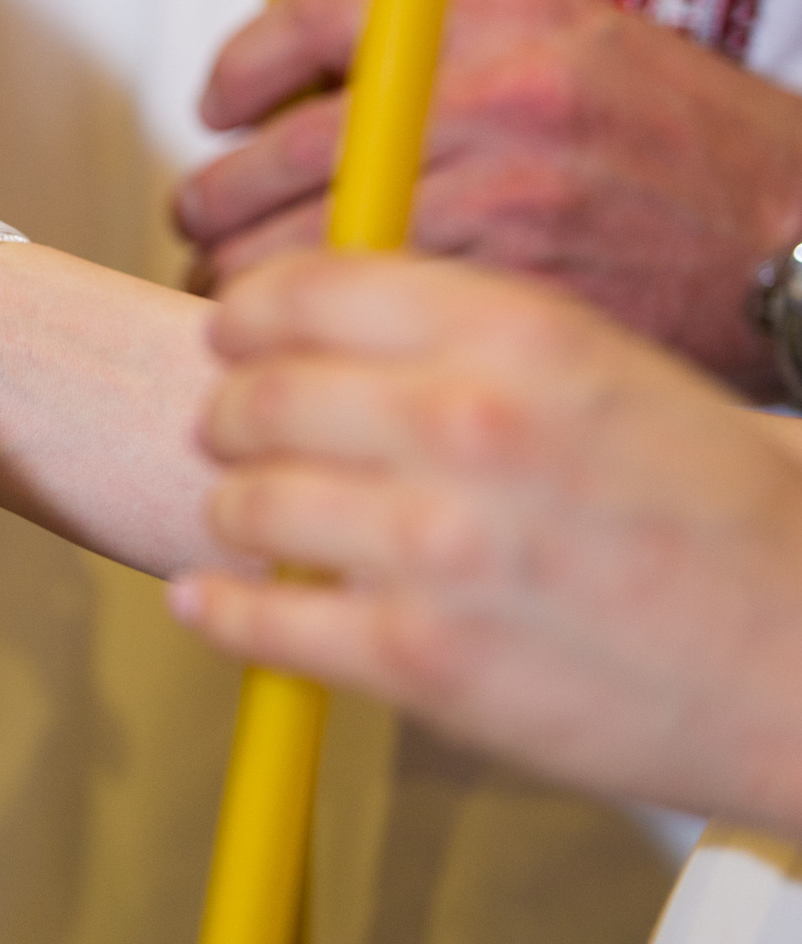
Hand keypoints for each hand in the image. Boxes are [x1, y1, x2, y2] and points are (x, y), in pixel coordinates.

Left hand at [172, 252, 801, 835]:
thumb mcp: (609, 365)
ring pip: (247, 502)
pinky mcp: (420, 657)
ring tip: (248, 513)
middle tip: (231, 428)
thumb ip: (470, 333)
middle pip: (258, 393)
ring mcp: (435, 546)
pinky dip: (220, 610)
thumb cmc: (730, 518)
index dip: (247, 311)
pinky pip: (262, 620)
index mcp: (515, 335)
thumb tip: (336, 318)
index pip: (306, 286)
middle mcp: (466, 425)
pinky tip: (212, 597)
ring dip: (234, 509)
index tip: (230, 331)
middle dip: (230, 412)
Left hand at [175, 0, 801, 398]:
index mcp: (502, 18)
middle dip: (211, 197)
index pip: (312, 16)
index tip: (215, 106)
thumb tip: (293, 79)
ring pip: (303, 250)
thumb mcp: (569, 36)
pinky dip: (311, 338)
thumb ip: (439, 39)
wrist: (794, 233)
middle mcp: (495, 100)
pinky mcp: (508, 299)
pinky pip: (361, 321)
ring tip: (228, 292)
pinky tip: (301, 343)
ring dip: (238, 279)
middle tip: (194, 220)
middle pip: (281, 151)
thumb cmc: (675, 137)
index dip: (238, 65)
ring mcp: (503, 205)